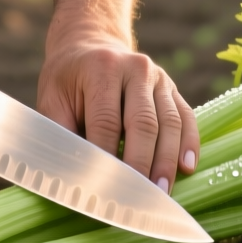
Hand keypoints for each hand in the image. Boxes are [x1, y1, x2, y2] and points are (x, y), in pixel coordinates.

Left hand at [37, 32, 199, 191]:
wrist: (91, 45)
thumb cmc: (67, 79)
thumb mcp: (52, 98)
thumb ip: (60, 132)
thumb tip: (69, 175)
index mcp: (101, 68)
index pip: (107, 121)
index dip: (107, 158)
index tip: (104, 189)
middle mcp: (135, 68)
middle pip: (143, 123)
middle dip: (142, 163)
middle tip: (140, 198)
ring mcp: (158, 77)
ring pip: (170, 122)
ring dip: (167, 160)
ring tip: (162, 192)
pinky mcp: (172, 88)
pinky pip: (186, 117)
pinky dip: (188, 143)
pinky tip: (187, 167)